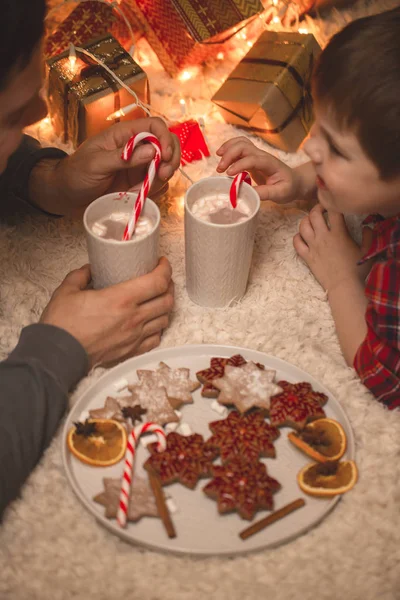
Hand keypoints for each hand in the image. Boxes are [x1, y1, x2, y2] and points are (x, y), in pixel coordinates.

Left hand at [30, 117, 180, 216]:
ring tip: (142, 190)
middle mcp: (135, 149)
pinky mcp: (139, 184)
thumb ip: (123, 157)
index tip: (164, 157)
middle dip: (171, 160)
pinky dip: (155, 192)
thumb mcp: (96, 164)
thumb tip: (151, 151)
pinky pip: (158, 186)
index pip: (154, 126)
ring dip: (161, 179)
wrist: (66, 196)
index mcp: (124, 135)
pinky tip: (139, 196)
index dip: (165, 138)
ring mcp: (139, 168)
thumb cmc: (75, 174)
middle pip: (166, 145)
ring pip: (165, 167)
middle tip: (163, 175)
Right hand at [40, 257, 173, 366]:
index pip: (157, 281)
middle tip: (162, 279)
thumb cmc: (62, 324)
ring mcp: (134, 337)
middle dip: (169, 286)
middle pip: (167, 300)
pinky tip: (151, 322)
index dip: (165, 269)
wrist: (57, 355)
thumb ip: (81, 275)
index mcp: (121, 299)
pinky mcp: (131, 351)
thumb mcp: (67, 290)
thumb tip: (90, 270)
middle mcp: (133, 318)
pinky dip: (158, 328)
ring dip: (165, 307)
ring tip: (158, 299)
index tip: (162, 263)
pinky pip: (155, 339)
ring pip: (164, 319)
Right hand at [216, 136, 302, 202]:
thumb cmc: (288, 187)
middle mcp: (262, 156)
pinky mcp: (252, 159)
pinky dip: (229, 150)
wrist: (294, 181)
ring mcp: (257, 155)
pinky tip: (222, 159)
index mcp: (270, 163)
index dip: (240, 164)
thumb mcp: (280, 194)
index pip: (253, 159)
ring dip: (228, 149)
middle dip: (230, 154)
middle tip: (220, 170)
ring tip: (219, 160)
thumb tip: (247, 194)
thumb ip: (265, 193)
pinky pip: (239, 148)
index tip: (229, 174)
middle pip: (244, 146)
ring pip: (240, 143)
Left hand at [293, 204, 372, 291]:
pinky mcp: (307, 257)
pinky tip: (302, 236)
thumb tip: (366, 226)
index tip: (335, 206)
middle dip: (317, 208)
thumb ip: (369, 236)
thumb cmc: (357, 270)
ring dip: (306, 220)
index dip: (334, 204)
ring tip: (311, 220)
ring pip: (303, 226)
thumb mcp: (367, 251)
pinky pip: (296, 243)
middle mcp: (324, 237)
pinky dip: (297, 237)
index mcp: (339, 233)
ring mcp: (313, 247)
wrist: (344, 286)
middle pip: (314, 215)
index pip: (334, 211)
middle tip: (321, 209)